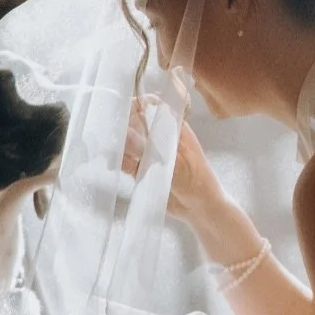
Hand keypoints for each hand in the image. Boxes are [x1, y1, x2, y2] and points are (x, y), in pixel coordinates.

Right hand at [123, 98, 224, 229]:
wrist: (200, 208)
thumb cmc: (197, 182)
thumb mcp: (175, 163)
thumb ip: (150, 149)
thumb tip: (126, 134)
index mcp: (174, 127)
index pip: (152, 106)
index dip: (136, 105)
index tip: (122, 113)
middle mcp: (160, 136)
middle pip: (135, 122)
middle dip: (123, 129)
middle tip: (114, 139)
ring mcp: (151, 152)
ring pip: (128, 142)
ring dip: (119, 147)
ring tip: (116, 156)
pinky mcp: (144, 168)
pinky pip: (126, 160)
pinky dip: (119, 161)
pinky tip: (115, 165)